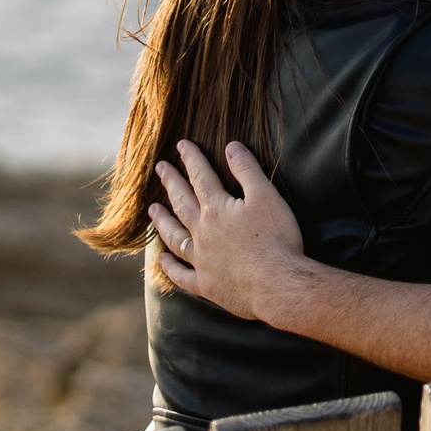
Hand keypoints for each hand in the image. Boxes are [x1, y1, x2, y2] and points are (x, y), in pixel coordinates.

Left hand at [149, 140, 306, 320]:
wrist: (277, 285)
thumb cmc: (276, 239)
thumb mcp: (266, 196)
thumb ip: (247, 170)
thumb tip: (231, 147)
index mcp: (217, 209)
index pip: (201, 177)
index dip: (191, 159)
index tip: (181, 145)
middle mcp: (203, 233)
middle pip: (182, 203)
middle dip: (171, 182)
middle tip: (160, 168)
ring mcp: (201, 260)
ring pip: (174, 236)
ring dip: (162, 221)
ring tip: (153, 209)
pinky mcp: (206, 285)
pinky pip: (181, 275)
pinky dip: (170, 267)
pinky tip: (161, 260)